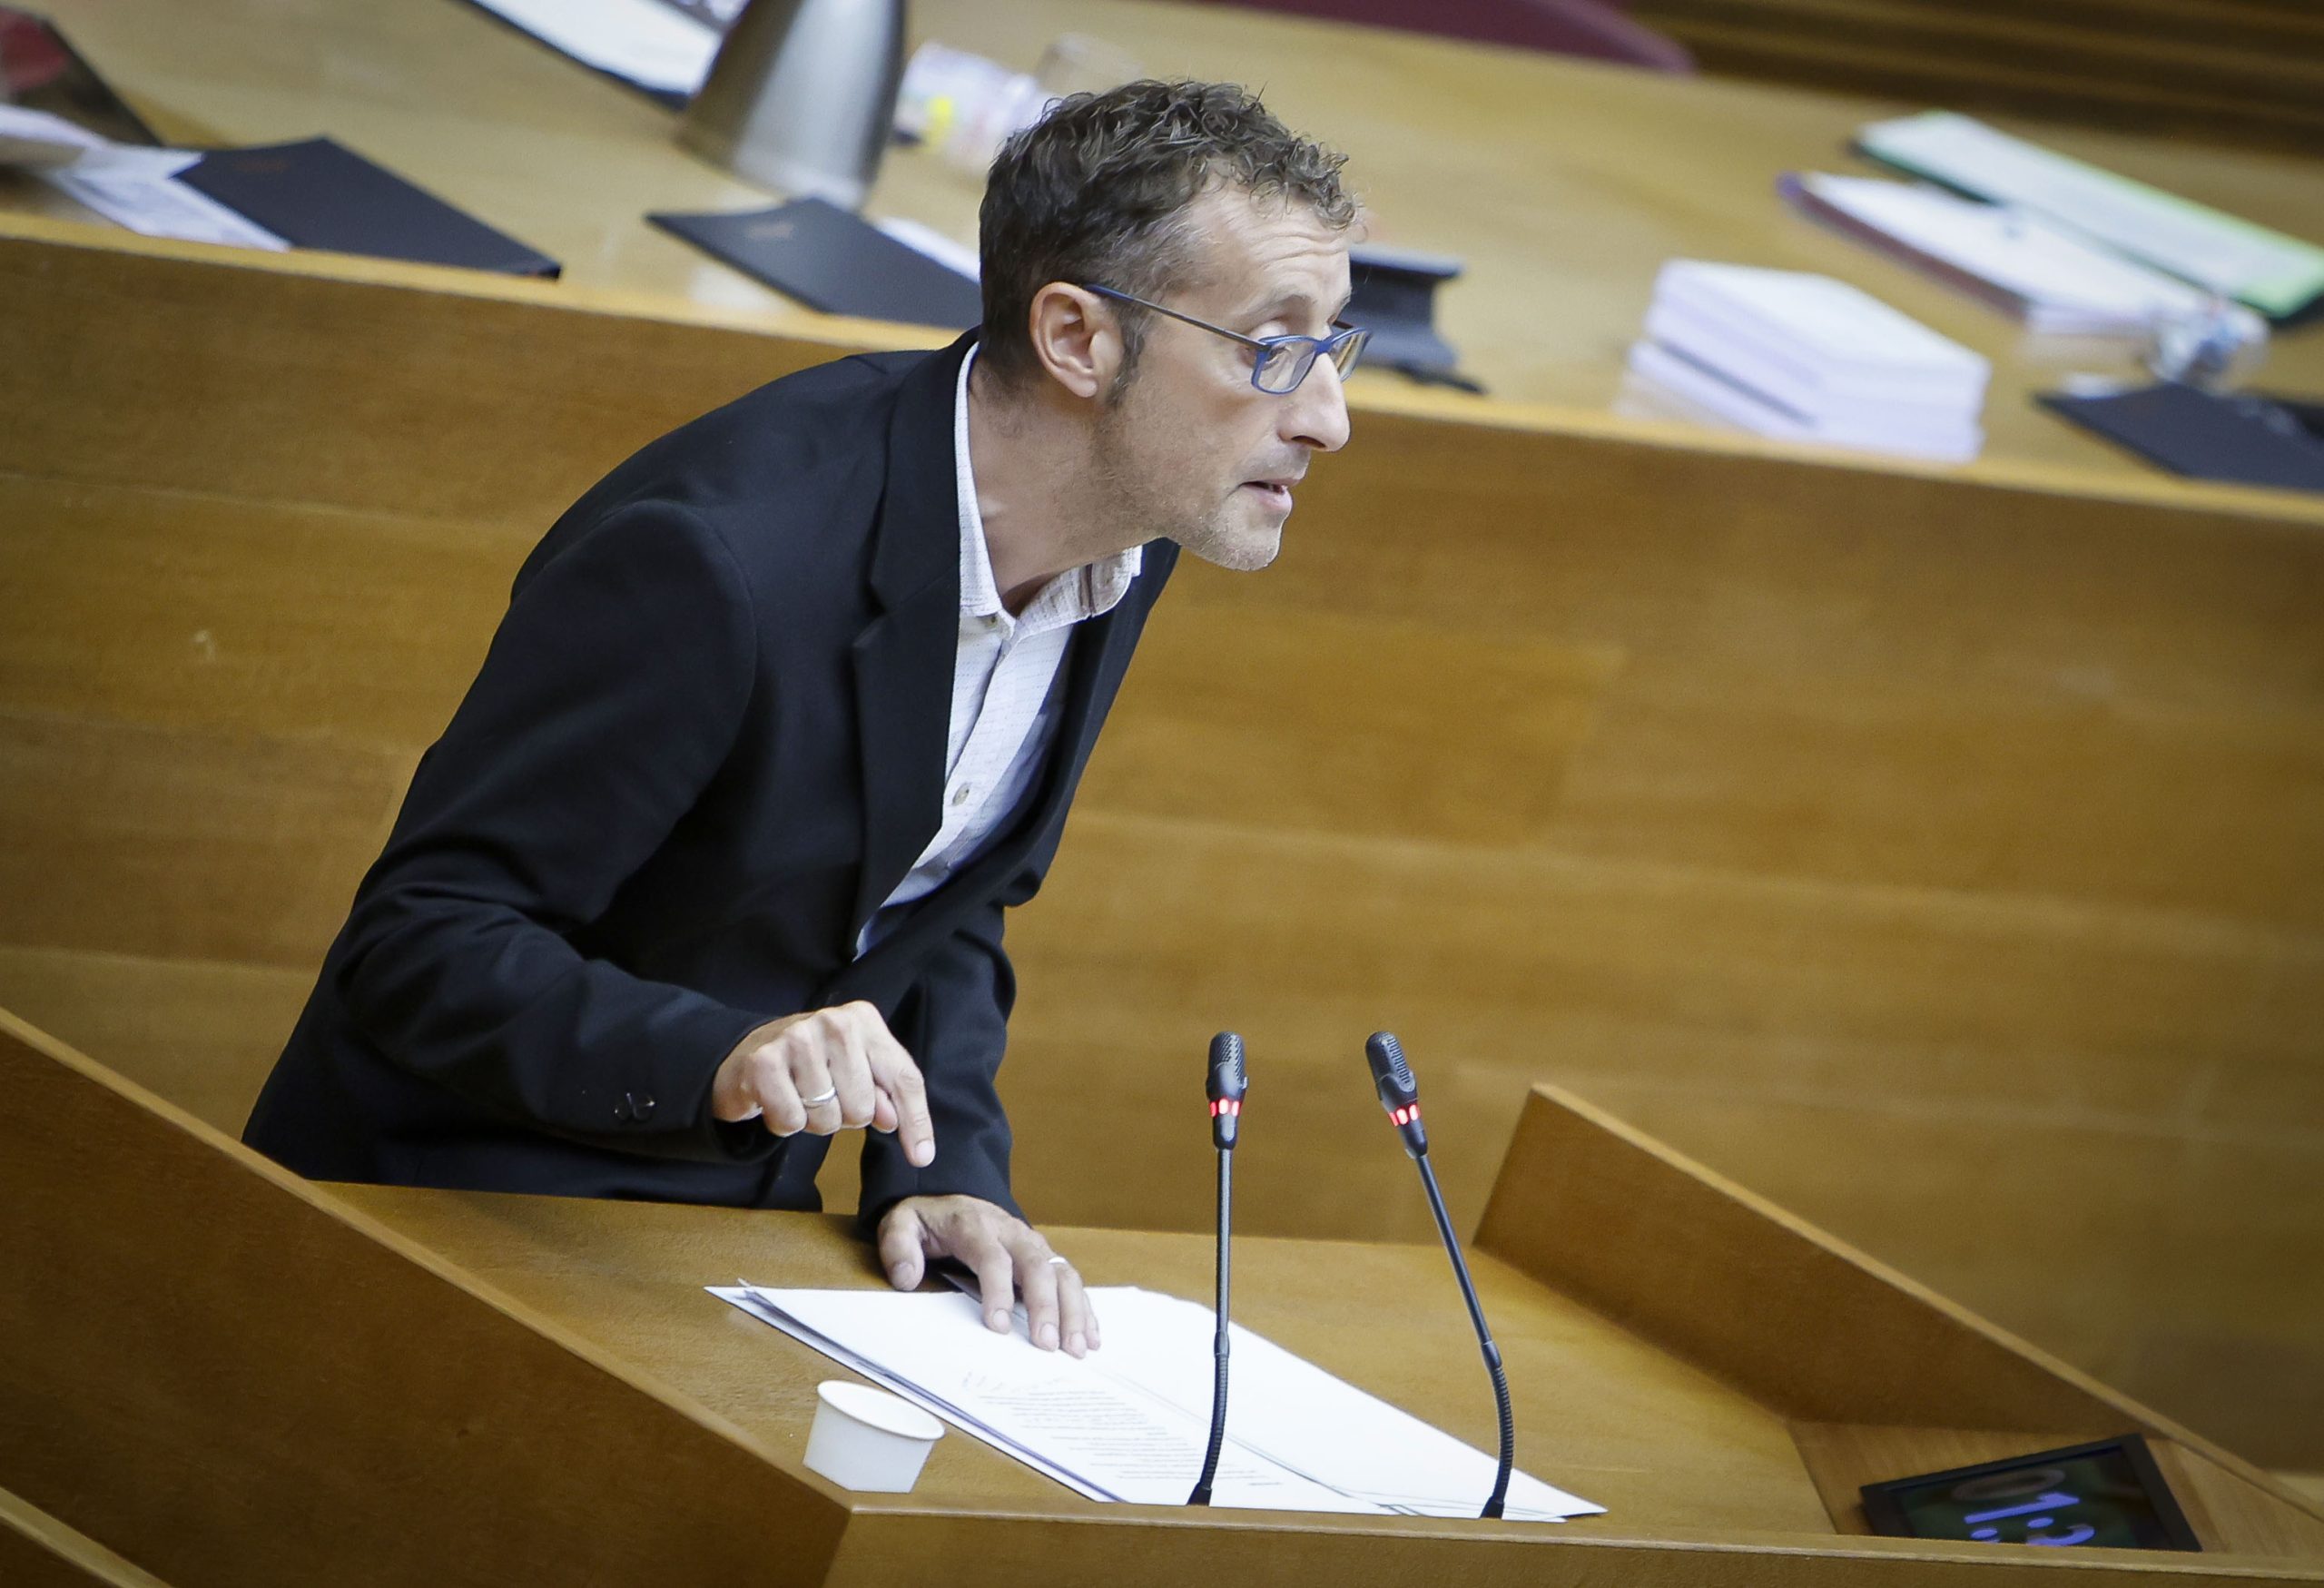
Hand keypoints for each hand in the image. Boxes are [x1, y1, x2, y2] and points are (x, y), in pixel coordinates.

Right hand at [709, 1002, 933, 1166]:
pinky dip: (784, 1124)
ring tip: (799, 1095)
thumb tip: (899, 1128)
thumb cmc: (815, 1065)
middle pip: (863, 1109)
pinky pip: (792, 1122)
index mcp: (865, 1020)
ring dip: (813, 1121)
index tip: (921, 1156)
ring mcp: (798, 1038)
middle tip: (823, 1096)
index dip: (915, 1122)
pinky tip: (777, 1100)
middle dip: (844, 1116)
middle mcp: (835, 1023)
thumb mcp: (857, 1070)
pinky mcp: (764, 1061)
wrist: (747, 1053)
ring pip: (827, 1119)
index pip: (903, 1079)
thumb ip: (885, 1096)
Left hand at [878, 1194, 1098, 1358]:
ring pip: (1062, 1272)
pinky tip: (1090, 1336)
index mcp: (975, 1225)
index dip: (999, 1290)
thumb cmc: (927, 1221)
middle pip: (1038, 1264)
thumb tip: (907, 1277)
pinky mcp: (1044, 1257)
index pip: (993, 1257)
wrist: (951, 1200)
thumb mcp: (901, 1224)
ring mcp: (1032, 1244)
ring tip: (1076, 1348)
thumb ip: (898, 1247)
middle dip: (1046, 1306)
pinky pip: (1070, 1279)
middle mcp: (1011, 1232)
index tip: (1000, 1325)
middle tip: (1046, 1345)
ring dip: (1073, 1310)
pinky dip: (1083, 1307)